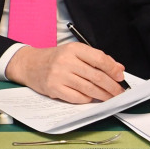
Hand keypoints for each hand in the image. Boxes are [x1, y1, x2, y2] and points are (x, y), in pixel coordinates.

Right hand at [5, 44, 126, 102]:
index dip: (113, 69)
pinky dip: (87, 99)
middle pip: (97, 76)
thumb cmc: (55, 59)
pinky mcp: (54, 88)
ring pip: (90, 89)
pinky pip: (78, 98)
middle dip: (112, 87)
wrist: (29, 64)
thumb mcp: (73, 52)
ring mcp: (59, 75)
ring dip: (104, 96)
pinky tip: (90, 97)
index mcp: (73, 49)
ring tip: (110, 97)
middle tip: (120, 92)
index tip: (120, 77)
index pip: (99, 59)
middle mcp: (66, 61)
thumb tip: (118, 69)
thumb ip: (96, 59)